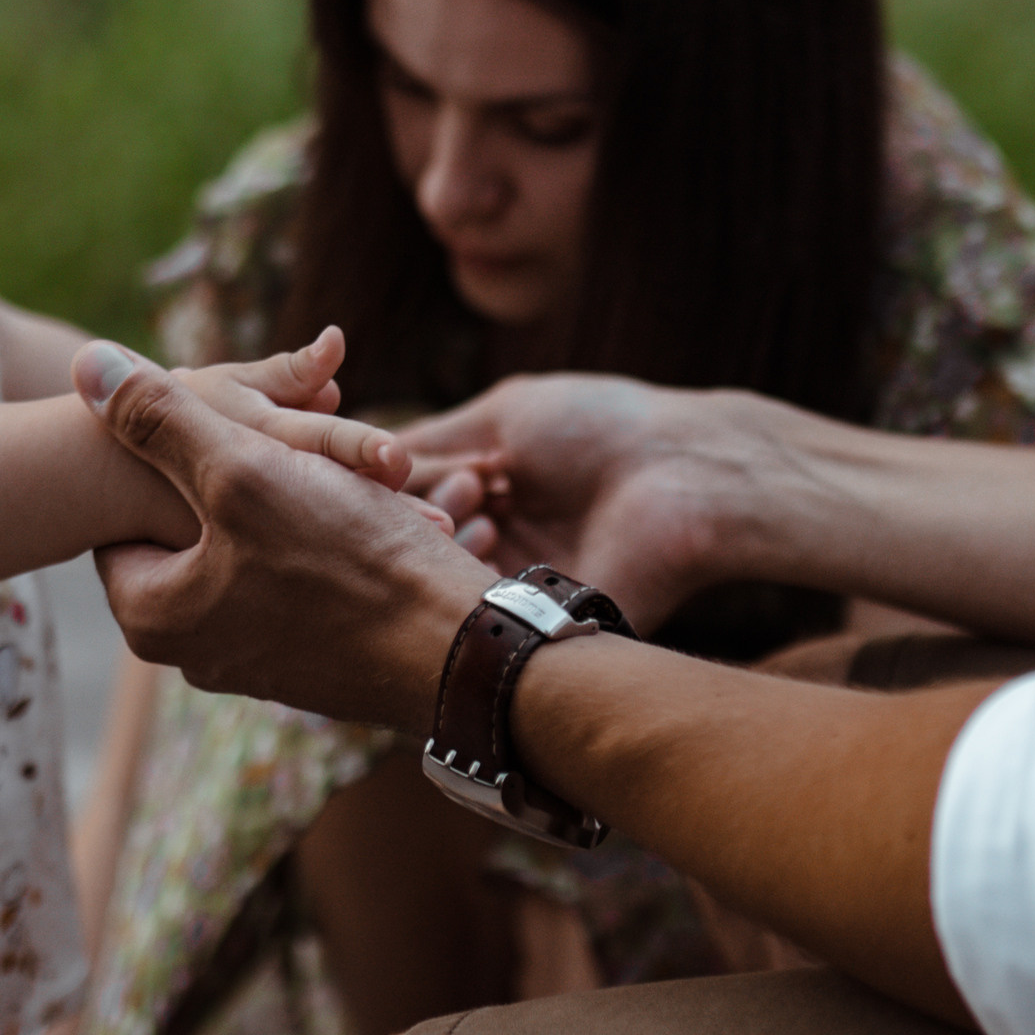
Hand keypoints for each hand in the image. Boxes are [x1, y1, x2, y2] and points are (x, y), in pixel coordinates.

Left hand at [74, 342, 491, 732]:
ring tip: (339, 481)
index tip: (228, 429)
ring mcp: (252, 663)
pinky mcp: (309, 665)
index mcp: (151, 615)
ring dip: (290, 505)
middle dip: (241, 476)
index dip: (173, 454)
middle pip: (191, 526)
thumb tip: (86, 365)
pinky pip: (297, 582)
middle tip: (291, 446)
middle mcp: (190, 652)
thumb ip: (159, 418)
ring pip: (252, 548)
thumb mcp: (241, 470)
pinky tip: (366, 522)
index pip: (124, 509)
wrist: (460, 652)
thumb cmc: (347, 562)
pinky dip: (324, 545)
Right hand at [402, 374, 757, 635]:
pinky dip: (461, 577)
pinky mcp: (529, 618)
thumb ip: (428, 441)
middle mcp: (491, 532)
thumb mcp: (502, 416)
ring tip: (485, 510)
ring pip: (432, 571)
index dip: (389, 477)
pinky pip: (468, 610)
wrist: (679, 474)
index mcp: (486, 483)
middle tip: (466, 488)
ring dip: (442, 538)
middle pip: (411, 533)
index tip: (391, 461)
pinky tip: (482, 545)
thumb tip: (355, 448)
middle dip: (418, 508)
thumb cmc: (596, 427)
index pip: (404, 490)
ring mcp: (507, 577)